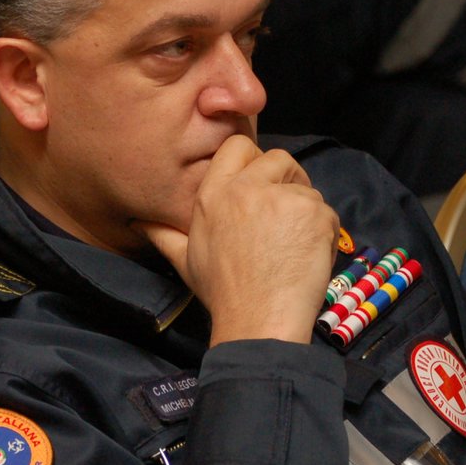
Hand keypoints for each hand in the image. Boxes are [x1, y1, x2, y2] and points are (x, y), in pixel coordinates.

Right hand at [134, 136, 338, 345]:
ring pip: (306, 189)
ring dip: (305, 212)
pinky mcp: (314, 213)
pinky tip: (308, 256)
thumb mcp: (184, 260)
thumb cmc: (222, 292)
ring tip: (293, 245)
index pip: (238, 146)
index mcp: (214, 194)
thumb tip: (139, 222)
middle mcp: (247, 188)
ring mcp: (283, 198)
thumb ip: (163, 234)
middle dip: (287, 178)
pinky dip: (323, 232)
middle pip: (278, 159)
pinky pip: (326, 212)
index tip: (261, 182)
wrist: (258, 319)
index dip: (253, 159)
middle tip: (285, 211)